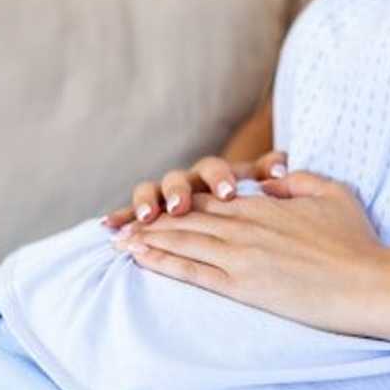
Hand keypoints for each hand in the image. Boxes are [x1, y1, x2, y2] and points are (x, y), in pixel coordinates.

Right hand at [102, 151, 287, 228]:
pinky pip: (131, 212)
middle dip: (177, 192)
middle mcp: (188, 181)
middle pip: (178, 179)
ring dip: (147, 202)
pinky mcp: (150, 213)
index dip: (220, 179)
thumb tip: (281, 163)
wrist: (229, 200)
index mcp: (217, 174)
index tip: (228, 193)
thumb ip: (271, 171)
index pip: (215, 169)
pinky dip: (121, 216)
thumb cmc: (252, 197)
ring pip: (152, 190)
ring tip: (145, 217)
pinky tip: (108, 225)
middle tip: (180, 207)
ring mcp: (166, 195)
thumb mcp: (264, 183)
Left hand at [111, 172, 386, 334]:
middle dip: (150, 220)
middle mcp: (245, 226)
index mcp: (264, 205)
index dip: (179, 201)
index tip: (156, 205)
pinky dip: (162, 262)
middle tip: (119, 223)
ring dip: (147, 239)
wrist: (368, 283)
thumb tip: (272, 179)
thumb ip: (297, 181)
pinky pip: (192, 271)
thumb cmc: (357, 242)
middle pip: (187, 218)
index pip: (210, 199)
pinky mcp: (243, 285)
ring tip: (119, 241)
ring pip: (183, 242)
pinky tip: (140, 259)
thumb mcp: (331, 195)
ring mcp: (241, 256)